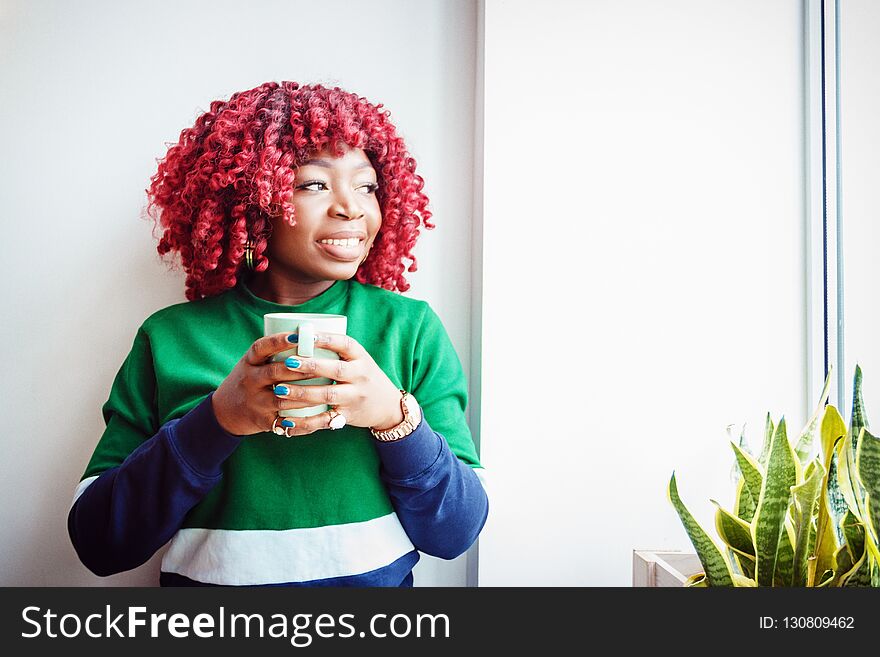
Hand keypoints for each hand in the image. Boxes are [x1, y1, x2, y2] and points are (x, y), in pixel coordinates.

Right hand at [211, 331, 337, 435]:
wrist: (225, 411)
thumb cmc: (251, 380)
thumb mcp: (254, 363)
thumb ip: (276, 352)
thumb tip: (315, 333)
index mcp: (249, 362)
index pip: (261, 347)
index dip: (279, 341)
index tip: (297, 336)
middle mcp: (250, 380)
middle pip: (275, 372)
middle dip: (300, 368)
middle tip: (322, 363)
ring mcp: (255, 401)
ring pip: (283, 397)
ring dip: (306, 392)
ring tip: (327, 387)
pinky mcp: (262, 420)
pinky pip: (285, 420)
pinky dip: (303, 418)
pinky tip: (320, 412)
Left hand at [268, 332, 403, 436]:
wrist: (387, 405)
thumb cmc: (363, 376)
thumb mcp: (358, 360)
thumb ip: (335, 350)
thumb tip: (299, 334)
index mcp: (361, 357)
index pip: (345, 344)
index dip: (326, 339)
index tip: (306, 335)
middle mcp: (360, 376)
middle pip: (335, 370)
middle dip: (310, 366)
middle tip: (287, 362)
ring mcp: (355, 397)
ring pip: (327, 395)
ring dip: (302, 393)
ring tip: (280, 389)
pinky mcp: (347, 416)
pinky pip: (324, 420)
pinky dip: (304, 422)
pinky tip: (287, 420)